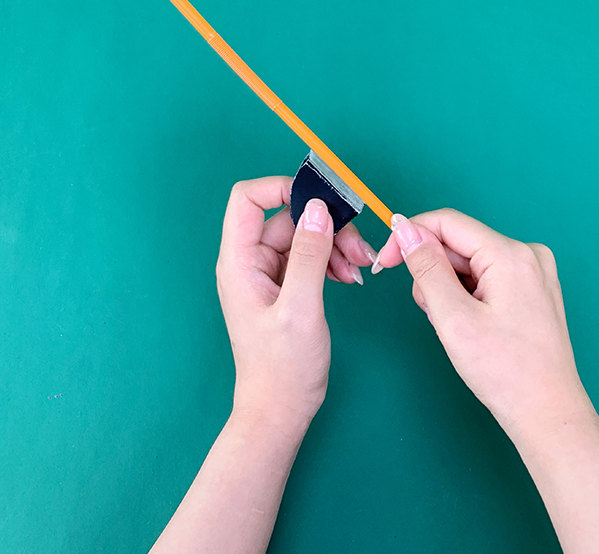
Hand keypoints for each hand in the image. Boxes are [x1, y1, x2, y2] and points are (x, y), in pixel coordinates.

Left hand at [215, 177, 376, 425]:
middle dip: (326, 225)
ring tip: (358, 268)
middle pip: (288, 217)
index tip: (322, 200)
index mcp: (240, 262)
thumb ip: (309, 255)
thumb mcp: (301, 308)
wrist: (280, 409)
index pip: (248, 199)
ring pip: (304, 236)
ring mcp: (267, 274)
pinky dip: (332, 261)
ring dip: (335, 245)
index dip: (282, 188)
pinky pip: (309, 257)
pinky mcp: (285, 287)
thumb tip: (318, 208)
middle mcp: (250, 262)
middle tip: (358, 248)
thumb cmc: (282, 367)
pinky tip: (349, 278)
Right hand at [373, 209, 592, 435]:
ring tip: (456, 327)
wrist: (546, 412)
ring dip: (449, 288)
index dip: (409, 238)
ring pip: (470, 262)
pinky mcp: (534, 289)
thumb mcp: (453, 318)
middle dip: (433, 273)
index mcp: (511, 255)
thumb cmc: (504, 372)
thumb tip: (405, 229)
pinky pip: (487, 276)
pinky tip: (472, 326)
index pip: (447, 222)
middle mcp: (528, 254)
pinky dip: (468, 296)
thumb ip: (426, 268)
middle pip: (459, 243)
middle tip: (432, 315)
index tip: (385, 265)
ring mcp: (535, 271)